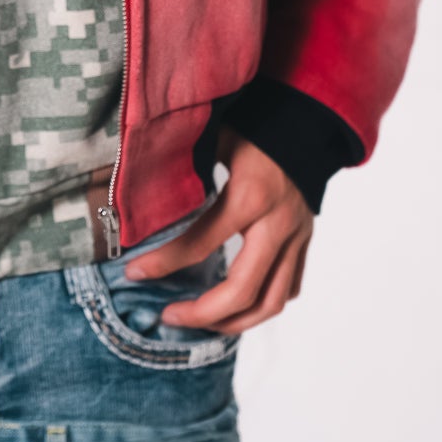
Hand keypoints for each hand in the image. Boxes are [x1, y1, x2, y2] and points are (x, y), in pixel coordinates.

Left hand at [123, 137, 312, 336]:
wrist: (307, 119)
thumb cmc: (255, 125)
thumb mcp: (214, 138)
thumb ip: (183, 167)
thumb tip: (135, 190)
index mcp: (250, 196)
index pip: (200, 244)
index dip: (163, 263)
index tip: (133, 271)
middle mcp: (277, 224)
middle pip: (242, 291)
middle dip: (201, 313)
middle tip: (168, 316)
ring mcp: (296, 237)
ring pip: (272, 302)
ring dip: (234, 322)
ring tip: (200, 322)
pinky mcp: (305, 241)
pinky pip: (288, 287)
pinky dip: (262, 304)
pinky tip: (235, 305)